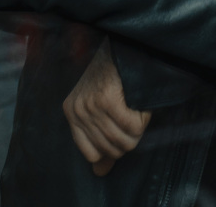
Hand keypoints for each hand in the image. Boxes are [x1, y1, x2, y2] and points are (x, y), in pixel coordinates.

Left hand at [61, 38, 151, 176]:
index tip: (123, 135)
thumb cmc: (115, 73)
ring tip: (141, 112)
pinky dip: (144, 119)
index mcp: (71, 113)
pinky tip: (143, 106)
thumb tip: (100, 173)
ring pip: (124, 140)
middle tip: (136, 119)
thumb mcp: (101, 107)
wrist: (122, 43)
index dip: (112, 149)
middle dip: (130, 138)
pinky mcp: (106, 100)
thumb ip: (100, 140)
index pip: (90, 153)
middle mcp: (77, 111)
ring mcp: (90, 106)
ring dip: (139, 129)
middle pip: (111, 149)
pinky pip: (132, 126)